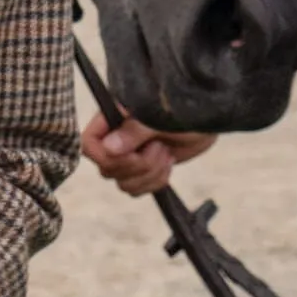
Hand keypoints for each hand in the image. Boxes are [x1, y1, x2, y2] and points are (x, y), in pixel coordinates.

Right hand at [83, 111, 216, 199]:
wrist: (208, 115)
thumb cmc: (185, 106)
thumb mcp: (160, 115)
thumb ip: (134, 130)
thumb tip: (109, 148)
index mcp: (113, 118)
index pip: (88, 144)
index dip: (105, 156)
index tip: (132, 153)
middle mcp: (116, 138)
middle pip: (107, 169)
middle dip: (138, 166)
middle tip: (159, 147)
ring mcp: (130, 155)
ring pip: (123, 183)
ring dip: (149, 173)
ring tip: (166, 152)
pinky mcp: (144, 169)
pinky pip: (137, 190)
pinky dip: (155, 182)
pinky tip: (168, 161)